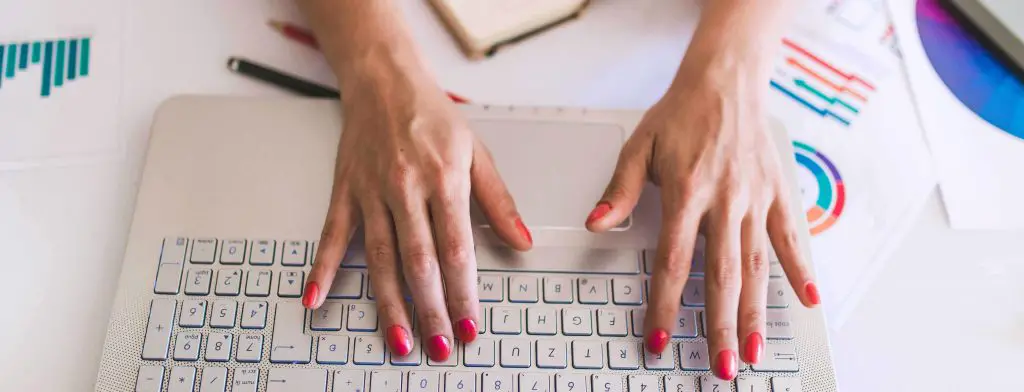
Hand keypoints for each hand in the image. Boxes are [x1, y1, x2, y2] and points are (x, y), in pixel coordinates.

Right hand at [302, 73, 532, 361]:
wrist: (384, 79)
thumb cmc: (432, 115)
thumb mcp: (477, 152)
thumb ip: (498, 201)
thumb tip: (522, 240)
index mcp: (443, 180)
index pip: (456, 248)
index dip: (463, 292)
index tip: (469, 324)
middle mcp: (405, 188)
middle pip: (419, 262)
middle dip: (430, 309)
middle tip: (438, 347)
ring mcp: (371, 192)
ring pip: (379, 258)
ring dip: (388, 304)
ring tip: (399, 339)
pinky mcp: (345, 191)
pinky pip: (332, 235)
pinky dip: (323, 269)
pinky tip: (316, 298)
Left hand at [586, 64, 819, 379]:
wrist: (726, 80)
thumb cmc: (680, 114)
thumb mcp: (640, 145)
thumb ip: (620, 190)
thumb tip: (596, 223)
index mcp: (687, 192)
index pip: (672, 261)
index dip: (664, 304)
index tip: (658, 338)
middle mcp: (725, 200)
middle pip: (722, 275)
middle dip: (719, 325)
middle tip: (722, 366)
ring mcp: (755, 199)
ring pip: (757, 265)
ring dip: (755, 311)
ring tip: (754, 349)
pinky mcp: (777, 193)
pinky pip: (790, 236)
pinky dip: (800, 268)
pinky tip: (808, 299)